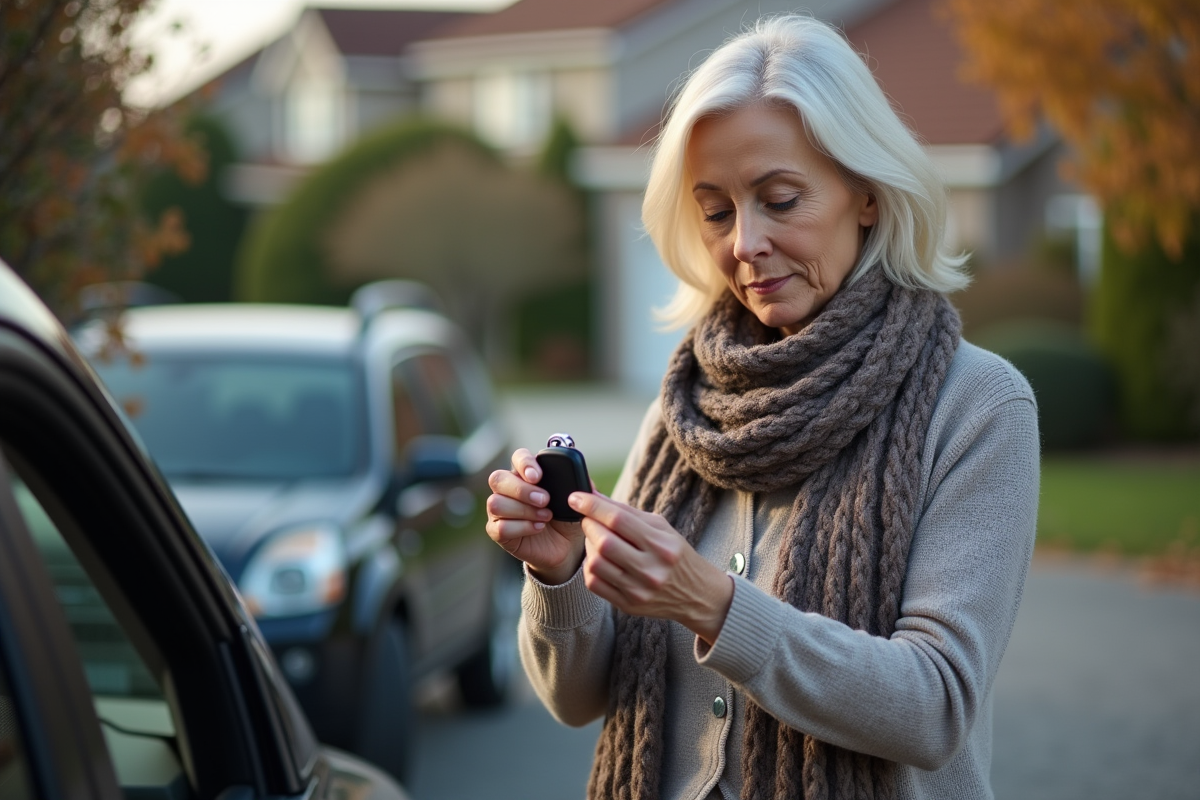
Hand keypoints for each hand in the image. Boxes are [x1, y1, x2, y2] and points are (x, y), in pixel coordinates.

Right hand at [486, 449, 584, 584]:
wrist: (566, 547)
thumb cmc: (567, 518)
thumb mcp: (577, 500)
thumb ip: (579, 486)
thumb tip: (583, 479)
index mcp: (526, 474)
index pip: (518, 457)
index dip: (525, 464)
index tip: (538, 476)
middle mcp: (508, 489)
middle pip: (498, 478)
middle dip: (521, 489)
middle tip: (545, 500)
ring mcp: (499, 511)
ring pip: (495, 503)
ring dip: (523, 510)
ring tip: (545, 516)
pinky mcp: (498, 531)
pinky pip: (499, 527)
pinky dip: (522, 527)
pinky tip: (538, 527)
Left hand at [568, 492, 733, 645]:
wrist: (695, 594)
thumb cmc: (674, 553)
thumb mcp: (660, 527)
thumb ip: (625, 511)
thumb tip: (593, 494)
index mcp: (661, 544)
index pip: (618, 519)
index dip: (592, 506)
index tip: (576, 497)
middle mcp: (651, 569)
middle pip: (604, 542)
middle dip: (589, 525)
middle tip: (589, 520)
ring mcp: (639, 590)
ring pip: (595, 563)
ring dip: (588, 546)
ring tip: (597, 540)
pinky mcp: (628, 605)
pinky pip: (594, 583)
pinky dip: (590, 567)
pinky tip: (599, 559)